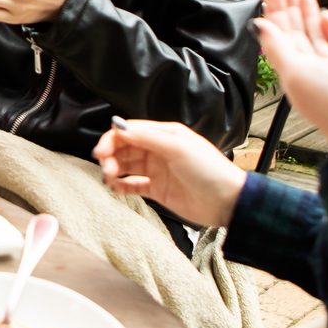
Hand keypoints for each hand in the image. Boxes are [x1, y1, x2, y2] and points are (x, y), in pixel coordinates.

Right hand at [95, 119, 245, 226]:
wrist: (227, 201)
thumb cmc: (208, 170)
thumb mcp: (178, 147)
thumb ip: (146, 137)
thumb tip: (118, 126)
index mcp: (164, 134)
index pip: (129, 131)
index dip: (112, 139)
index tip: (101, 152)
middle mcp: (158, 150)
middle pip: (124, 148)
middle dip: (111, 156)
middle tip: (106, 168)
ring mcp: (157, 170)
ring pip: (126, 166)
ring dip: (113, 171)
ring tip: (109, 179)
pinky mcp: (157, 190)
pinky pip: (132, 185)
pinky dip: (121, 186)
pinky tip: (116, 188)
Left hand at [254, 0, 327, 153]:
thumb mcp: (297, 73)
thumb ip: (278, 49)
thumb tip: (258, 26)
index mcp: (291, 70)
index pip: (278, 32)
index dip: (274, 8)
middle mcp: (310, 69)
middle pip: (295, 30)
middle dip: (289, 4)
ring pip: (315, 35)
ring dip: (307, 12)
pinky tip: (326, 15)